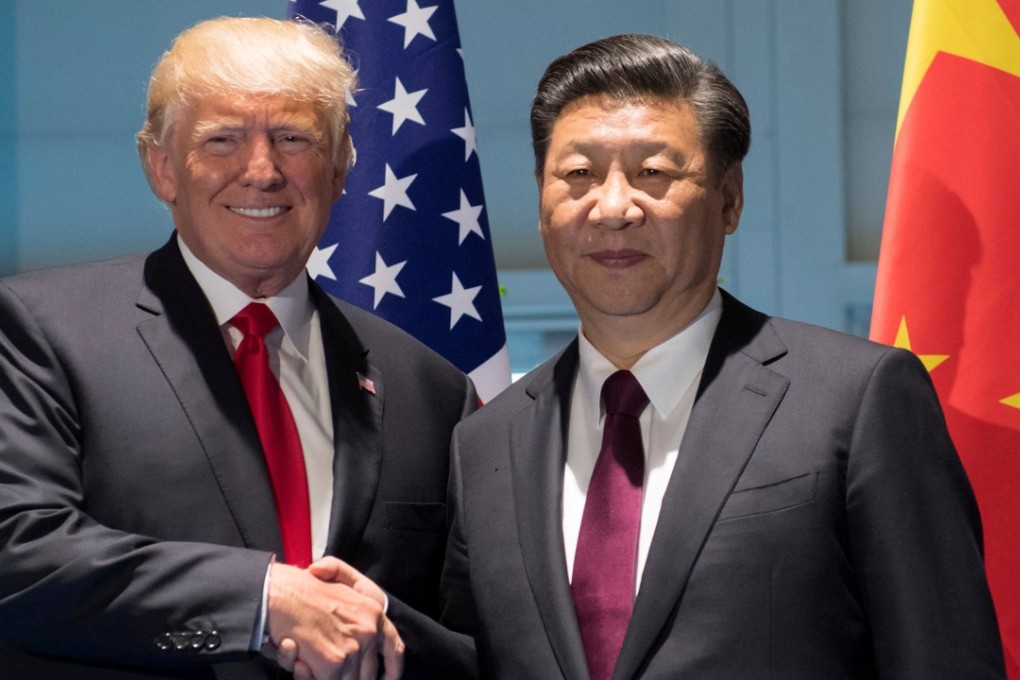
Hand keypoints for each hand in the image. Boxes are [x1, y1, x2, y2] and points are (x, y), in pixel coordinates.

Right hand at [266, 561, 402, 679]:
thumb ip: (360, 614)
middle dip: (345, 676)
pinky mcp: (333, 663)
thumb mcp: (344, 587)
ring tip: (303, 656)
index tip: (387, 679)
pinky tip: (297, 657)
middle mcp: (369, 632)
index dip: (392, 669)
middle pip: (367, 674)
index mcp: (374, 613)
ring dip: (321, 676)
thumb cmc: (305, 589)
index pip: (394, 649)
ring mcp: (352, 649)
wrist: (281, 592)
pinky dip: (306, 676)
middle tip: (320, 664)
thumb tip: (367, 645)